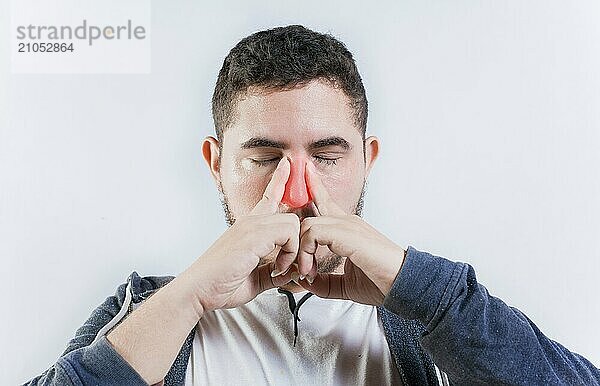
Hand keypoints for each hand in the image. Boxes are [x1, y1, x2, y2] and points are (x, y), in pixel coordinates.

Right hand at [188, 157, 297, 313]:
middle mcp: (250, 222)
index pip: (268, 197)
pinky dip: (290, 253)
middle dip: (299, 242)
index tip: (288, 164)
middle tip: (290, 267)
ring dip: (294, 249)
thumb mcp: (255, 278)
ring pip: (293, 222)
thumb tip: (292, 272)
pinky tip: (277, 268)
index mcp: (249, 228)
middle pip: (290, 213)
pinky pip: (289, 232)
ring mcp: (251, 225)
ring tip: (280, 268)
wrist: (198, 291)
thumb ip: (273, 272)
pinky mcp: (253, 234)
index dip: (280, 180)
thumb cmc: (220, 285)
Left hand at [290, 161, 405, 305]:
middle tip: (297, 264)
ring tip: (306, 273)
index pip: (326, 203)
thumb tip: (305, 281)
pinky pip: (314, 233)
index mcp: (348, 229)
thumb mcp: (346, 285)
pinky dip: (306, 252)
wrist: (404, 286)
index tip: (305, 173)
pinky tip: (311, 270)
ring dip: (301, 250)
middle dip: (296, 229)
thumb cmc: (382, 283)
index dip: (314, 188)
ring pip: (308, 224)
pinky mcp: (348, 234)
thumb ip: (325, 283)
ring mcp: (348, 226)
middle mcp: (347, 222)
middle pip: (314, 206)